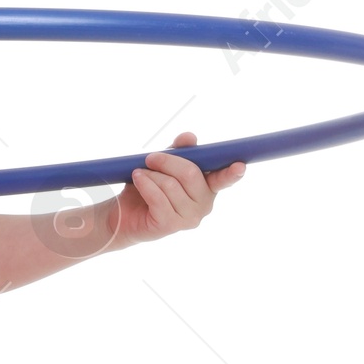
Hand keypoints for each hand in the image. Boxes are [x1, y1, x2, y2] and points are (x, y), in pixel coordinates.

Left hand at [112, 132, 243, 247]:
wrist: (124, 213)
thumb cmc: (148, 187)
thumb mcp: (163, 164)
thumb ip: (179, 151)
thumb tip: (190, 137)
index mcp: (208, 187)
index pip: (224, 179)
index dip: (232, 173)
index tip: (240, 166)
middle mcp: (204, 204)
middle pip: (191, 174)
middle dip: (168, 161)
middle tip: (150, 158)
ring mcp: (189, 218)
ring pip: (171, 185)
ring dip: (151, 175)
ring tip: (140, 174)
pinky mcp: (170, 225)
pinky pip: (158, 198)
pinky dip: (145, 184)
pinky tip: (137, 179)